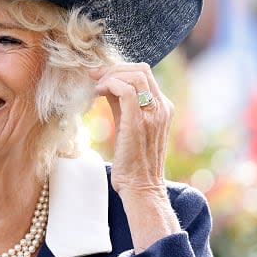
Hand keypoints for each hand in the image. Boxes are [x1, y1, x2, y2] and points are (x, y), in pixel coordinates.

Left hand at [89, 63, 173, 197]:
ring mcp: (153, 114)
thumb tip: (106, 86)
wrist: (141, 187)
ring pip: (135, 75)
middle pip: (141, 69)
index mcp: (162, 107)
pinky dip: (109, 85)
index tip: (99, 76)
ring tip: (96, 86)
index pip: (144, 74)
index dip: (120, 69)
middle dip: (114, 68)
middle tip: (95, 77)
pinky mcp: (139, 121)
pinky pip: (126, 90)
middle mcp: (161, 107)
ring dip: (111, 76)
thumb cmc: (132, 161)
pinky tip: (98, 93)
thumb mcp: (128, 126)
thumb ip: (121, 105)